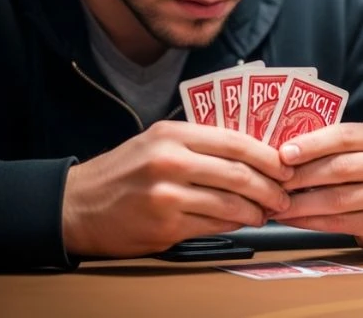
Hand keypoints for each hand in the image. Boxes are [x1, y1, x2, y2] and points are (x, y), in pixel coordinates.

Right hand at [62, 120, 292, 257]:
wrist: (77, 205)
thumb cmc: (124, 172)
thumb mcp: (158, 142)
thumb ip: (200, 144)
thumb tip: (252, 154)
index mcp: (173, 135)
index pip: (235, 141)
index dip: (267, 155)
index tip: (285, 165)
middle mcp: (171, 161)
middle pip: (237, 173)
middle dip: (269, 187)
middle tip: (284, 194)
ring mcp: (167, 195)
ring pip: (229, 203)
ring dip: (256, 211)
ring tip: (267, 212)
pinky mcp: (165, 226)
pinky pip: (212, 226)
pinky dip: (234, 226)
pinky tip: (242, 223)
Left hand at [271, 122, 362, 252]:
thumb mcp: (360, 149)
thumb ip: (330, 145)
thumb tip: (282, 151)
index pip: (344, 136)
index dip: (312, 144)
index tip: (283, 153)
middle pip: (340, 168)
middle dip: (301, 176)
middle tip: (273, 182)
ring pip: (337, 199)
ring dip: (300, 203)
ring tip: (276, 203)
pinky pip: (339, 223)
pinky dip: (310, 221)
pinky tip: (291, 218)